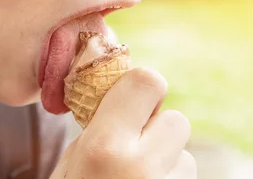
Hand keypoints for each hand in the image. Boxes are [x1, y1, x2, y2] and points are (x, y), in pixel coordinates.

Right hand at [51, 68, 195, 177]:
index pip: (147, 82)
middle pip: (176, 119)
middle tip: (135, 145)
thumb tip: (118, 105)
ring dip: (164, 158)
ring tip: (136, 176)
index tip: (128, 101)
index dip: (140, 87)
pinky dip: (168, 178)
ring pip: (184, 153)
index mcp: (105, 147)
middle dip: (157, 128)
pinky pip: (186, 177)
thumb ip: (94, 134)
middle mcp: (143, 166)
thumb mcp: (66, 168)